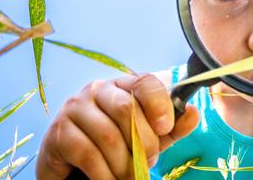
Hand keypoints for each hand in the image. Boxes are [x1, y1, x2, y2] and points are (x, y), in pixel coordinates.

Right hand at [36, 73, 199, 179]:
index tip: (166, 127)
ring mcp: (75, 107)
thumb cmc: (118, 147)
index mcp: (123, 85)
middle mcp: (98, 89)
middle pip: (127, 108)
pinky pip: (87, 153)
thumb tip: (193, 113)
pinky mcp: (58, 132)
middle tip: (149, 161)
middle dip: (144, 141)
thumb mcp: (151, 137)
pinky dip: (104, 173)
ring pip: (108, 135)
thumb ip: (173, 127)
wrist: (74, 168)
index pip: (144, 82)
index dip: (159, 103)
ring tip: (130, 176)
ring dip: (124, 163)